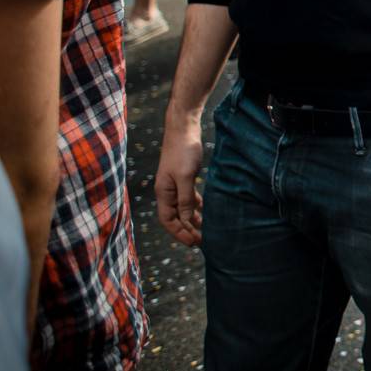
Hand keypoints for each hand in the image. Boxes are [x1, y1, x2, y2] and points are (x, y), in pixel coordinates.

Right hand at [155, 113, 204, 245]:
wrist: (183, 128)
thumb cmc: (183, 151)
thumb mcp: (185, 176)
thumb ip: (185, 198)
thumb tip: (186, 219)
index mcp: (164, 193)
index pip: (168, 220)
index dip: (179, 233)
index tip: (192, 243)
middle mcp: (167, 191)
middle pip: (176, 217)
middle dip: (187, 230)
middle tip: (202, 241)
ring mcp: (175, 184)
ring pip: (183, 208)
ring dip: (193, 219)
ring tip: (206, 230)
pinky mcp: (184, 177)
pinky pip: (189, 197)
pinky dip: (197, 206)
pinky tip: (206, 210)